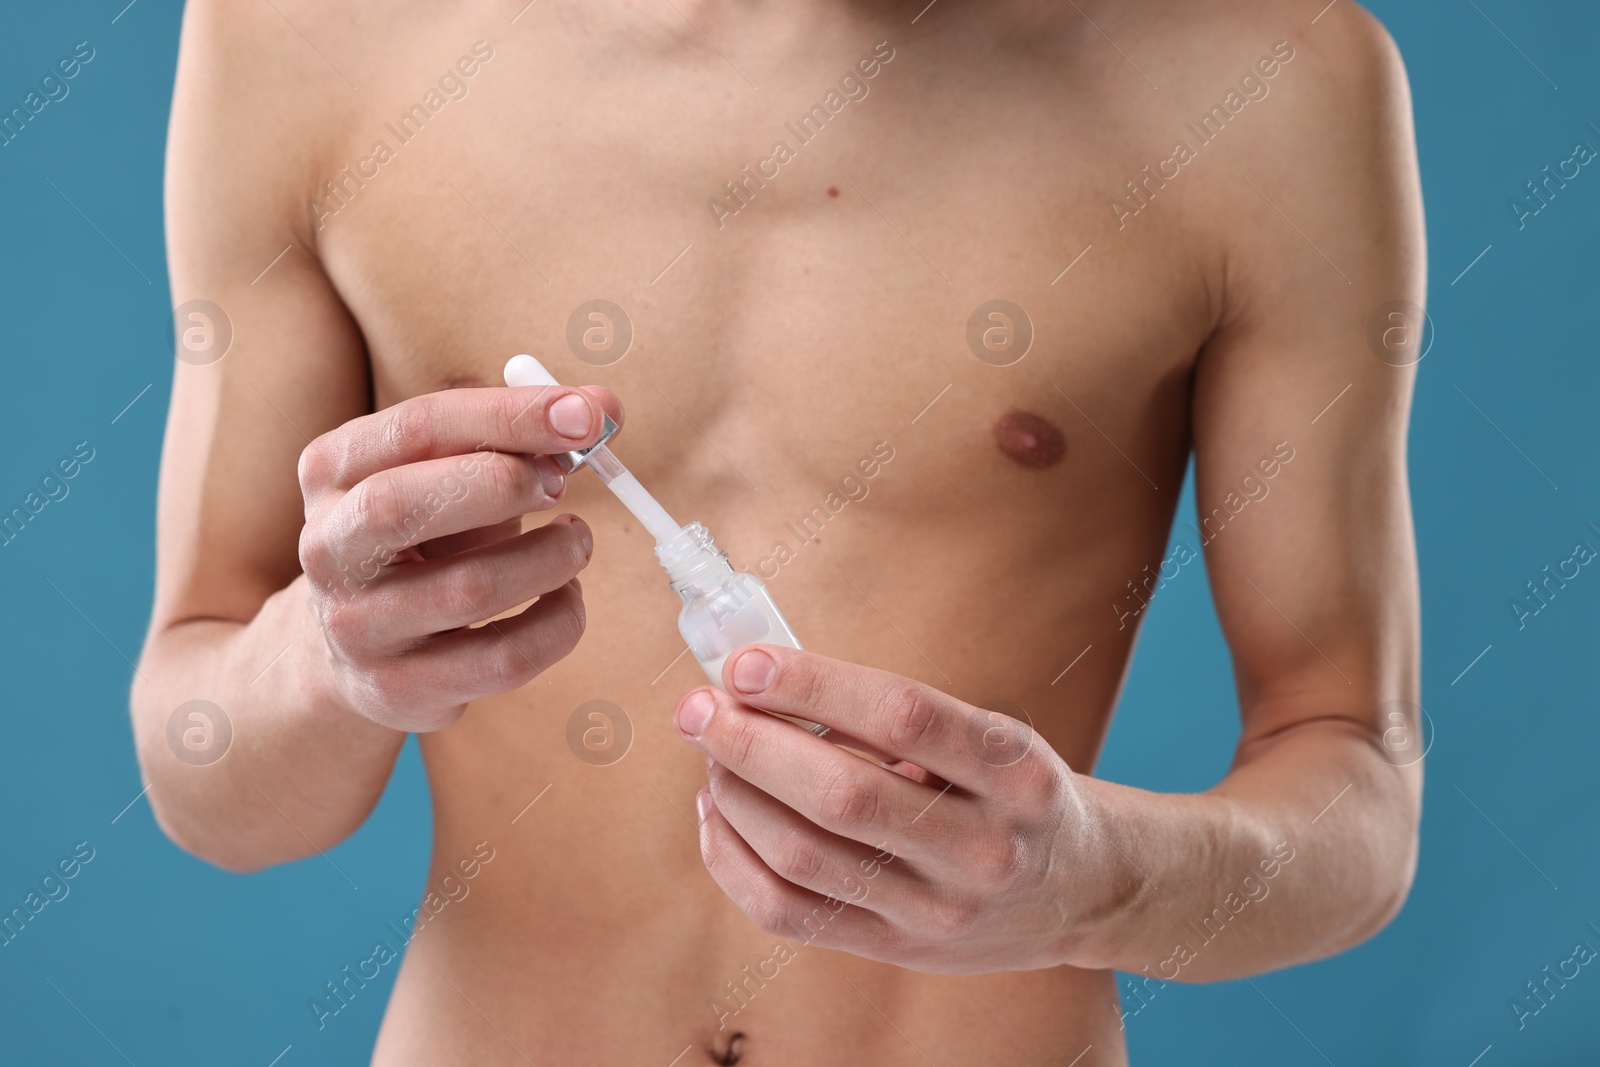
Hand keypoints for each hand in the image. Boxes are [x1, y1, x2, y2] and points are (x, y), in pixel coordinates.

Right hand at [297, 382, 620, 731]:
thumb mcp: (454, 473)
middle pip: (402, 505)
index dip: (508, 417)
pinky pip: (504, 659)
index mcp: (334, 470)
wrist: (355, 648)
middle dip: (504, 483)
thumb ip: (525, 435)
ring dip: (551, 558)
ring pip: (469, 589)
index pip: (417, 427)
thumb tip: (603, 409)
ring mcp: (359, 626)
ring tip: (574, 543)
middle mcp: (329, 546)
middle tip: (562, 485)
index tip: (584, 416)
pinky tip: (566, 598)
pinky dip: (559, 622)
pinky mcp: (401, 687)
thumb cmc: (425, 537)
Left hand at [672, 645, 1121, 973]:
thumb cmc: (1017, 792)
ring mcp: (939, 911)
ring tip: (712, 754)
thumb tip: (765, 680)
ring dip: (734, 795)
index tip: (746, 664)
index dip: (813, 684)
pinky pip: (789, 912)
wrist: (1087, 887)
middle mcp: (983, 847)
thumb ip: (895, 716)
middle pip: (840, 796)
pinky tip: (718, 814)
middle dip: (750, 744)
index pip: (902, 717)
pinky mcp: (898, 950)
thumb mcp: (993, 736)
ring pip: (802, 856)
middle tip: (699, 708)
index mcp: (1014, 771)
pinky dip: (733, 858)